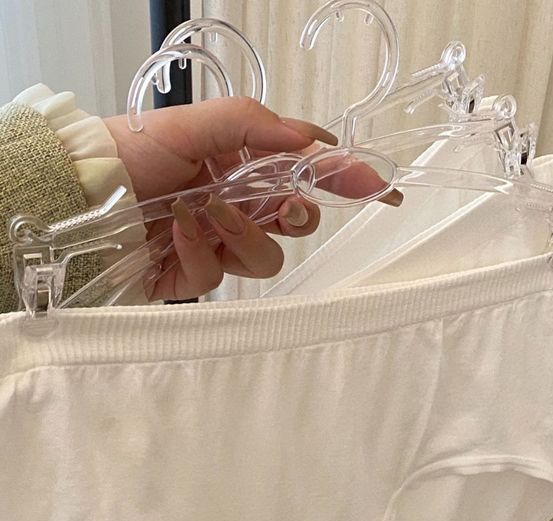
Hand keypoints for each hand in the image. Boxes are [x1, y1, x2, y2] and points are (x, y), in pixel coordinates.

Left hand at [104, 96, 401, 299]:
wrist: (81, 196)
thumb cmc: (131, 152)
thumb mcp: (192, 123)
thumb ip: (253, 125)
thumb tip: (309, 140)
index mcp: (244, 166)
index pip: (307, 176)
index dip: (347, 182)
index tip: (382, 189)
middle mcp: (239, 206)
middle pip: (297, 224)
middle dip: (296, 217)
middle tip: (284, 206)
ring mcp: (220, 244)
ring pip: (266, 258)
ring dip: (241, 235)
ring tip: (205, 213)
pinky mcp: (199, 274)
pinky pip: (220, 277)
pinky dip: (200, 252)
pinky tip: (178, 232)